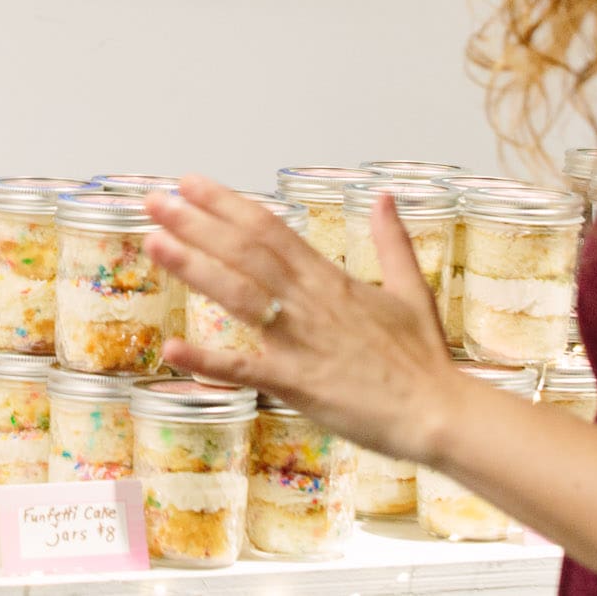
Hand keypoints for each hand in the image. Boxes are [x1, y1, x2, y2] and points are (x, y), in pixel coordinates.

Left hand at [147, 176, 464, 466]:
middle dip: (197, 223)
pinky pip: (246, 369)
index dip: (227, 204)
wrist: (441, 412)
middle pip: (246, 251)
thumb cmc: (424, 360)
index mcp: (330, 279)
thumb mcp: (410, 289)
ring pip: (240, 295)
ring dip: (195, 268)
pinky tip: (172, 347)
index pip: (270, 229)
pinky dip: (207, 360)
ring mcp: (301, 341)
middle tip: (155, 200)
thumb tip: (384, 196)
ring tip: (155, 244)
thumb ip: (392, 241)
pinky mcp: (298, 383)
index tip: (191, 184)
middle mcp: (310, 302)